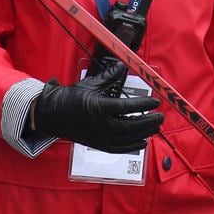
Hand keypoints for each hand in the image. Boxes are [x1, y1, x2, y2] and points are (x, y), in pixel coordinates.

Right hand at [28, 61, 163, 152]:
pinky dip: (133, 145)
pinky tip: (143, 141)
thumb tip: (121, 65)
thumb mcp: (90, 84)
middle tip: (160, 116)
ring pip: (129, 138)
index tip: (156, 102)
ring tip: (156, 127)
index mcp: (100, 107)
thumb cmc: (70, 98)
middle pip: (132, 125)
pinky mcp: (99, 145)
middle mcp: (102, 125)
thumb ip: (109, 76)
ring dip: (145, 133)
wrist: (53, 114)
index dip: (144, 104)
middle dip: (149, 121)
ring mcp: (101, 137)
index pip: (128, 106)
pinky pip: (120, 148)